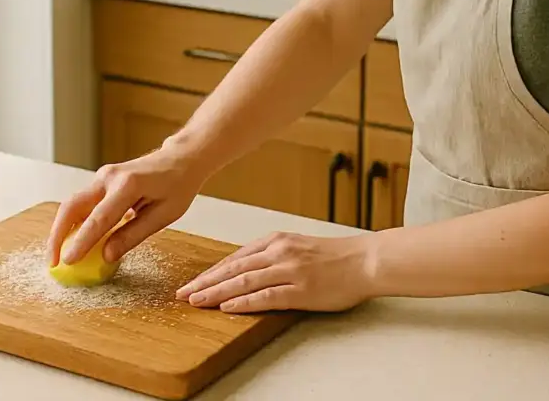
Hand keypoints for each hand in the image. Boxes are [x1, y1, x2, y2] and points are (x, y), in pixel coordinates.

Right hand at [46, 142, 206, 266]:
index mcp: (128, 185)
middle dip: (58, 235)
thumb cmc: (178, 185)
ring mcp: (103, 176)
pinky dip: (73, 222)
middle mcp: (109, 177)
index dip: (81, 241)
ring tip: (57, 255)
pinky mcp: (102, 181)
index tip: (67, 261)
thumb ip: (133, 235)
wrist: (181, 158)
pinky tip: (71, 240)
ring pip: (73, 204)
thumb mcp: (164, 215)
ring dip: (61, 229)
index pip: (99, 218)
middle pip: (72, 206)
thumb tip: (106, 256)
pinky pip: (82, 203)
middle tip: (52, 261)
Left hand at [175, 231, 376, 313]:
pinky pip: (266, 296)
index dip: (211, 271)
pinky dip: (243, 301)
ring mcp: (290, 270)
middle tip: (183, 293)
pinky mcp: (301, 289)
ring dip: (216, 292)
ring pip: (244, 281)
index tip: (193, 282)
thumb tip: (246, 270)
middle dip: (205, 282)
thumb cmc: (335, 257)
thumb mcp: (298, 247)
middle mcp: (279, 252)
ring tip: (196, 301)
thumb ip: (273, 256)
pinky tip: (226, 307)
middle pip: (233, 268)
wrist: (365, 260)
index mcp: (277, 240)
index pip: (235, 257)